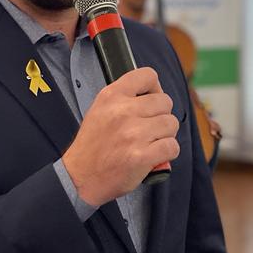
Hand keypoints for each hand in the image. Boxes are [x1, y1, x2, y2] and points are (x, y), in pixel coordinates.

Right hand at [62, 67, 179, 206]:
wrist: (80, 177)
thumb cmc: (92, 145)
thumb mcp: (100, 109)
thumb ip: (124, 97)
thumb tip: (153, 93)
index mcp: (111, 96)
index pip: (148, 75)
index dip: (154, 88)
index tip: (150, 100)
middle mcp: (123, 111)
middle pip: (165, 102)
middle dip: (161, 116)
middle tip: (149, 128)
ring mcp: (133, 134)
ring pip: (172, 124)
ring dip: (165, 135)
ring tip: (150, 142)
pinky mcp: (142, 156)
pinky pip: (172, 146)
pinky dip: (167, 153)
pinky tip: (154, 155)